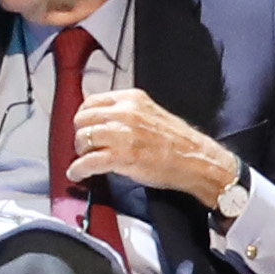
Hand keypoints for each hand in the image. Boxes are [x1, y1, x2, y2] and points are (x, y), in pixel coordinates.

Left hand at [62, 80, 243, 208]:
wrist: (196, 160)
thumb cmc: (177, 141)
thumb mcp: (150, 113)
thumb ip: (127, 112)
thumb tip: (103, 119)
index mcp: (131, 99)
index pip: (92, 102)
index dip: (84, 117)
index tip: (84, 126)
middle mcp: (125, 113)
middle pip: (83, 119)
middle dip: (80, 133)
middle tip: (84, 145)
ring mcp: (122, 134)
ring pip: (83, 138)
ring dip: (79, 152)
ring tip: (84, 160)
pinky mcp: (121, 157)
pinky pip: (88, 161)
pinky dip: (78, 169)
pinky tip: (78, 173)